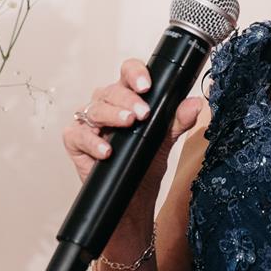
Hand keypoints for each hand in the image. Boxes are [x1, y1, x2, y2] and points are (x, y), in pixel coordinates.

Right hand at [60, 56, 204, 206]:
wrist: (135, 197)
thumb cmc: (145, 163)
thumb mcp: (165, 140)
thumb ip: (178, 120)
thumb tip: (195, 104)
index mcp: (128, 97)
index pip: (128, 73)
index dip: (135, 73)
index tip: (146, 85)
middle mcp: (106, 104)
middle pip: (111, 90)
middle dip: (128, 100)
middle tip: (143, 113)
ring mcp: (89, 122)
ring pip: (95, 109)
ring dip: (112, 115)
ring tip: (128, 124)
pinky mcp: (75, 140)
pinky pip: (78, 134)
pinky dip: (92, 141)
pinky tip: (106, 150)